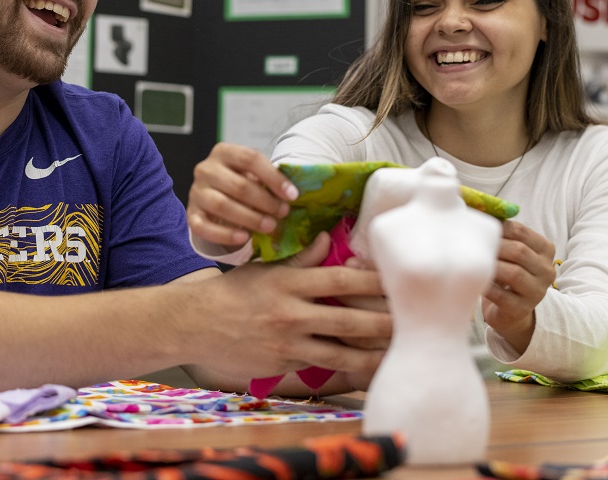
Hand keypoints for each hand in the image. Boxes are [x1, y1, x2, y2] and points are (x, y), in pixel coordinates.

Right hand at [187, 142, 297, 247]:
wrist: (213, 198)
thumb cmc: (240, 183)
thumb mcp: (253, 174)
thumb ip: (268, 179)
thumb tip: (293, 193)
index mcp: (224, 152)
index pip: (250, 158)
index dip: (273, 177)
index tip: (292, 195)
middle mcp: (206, 169)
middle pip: (238, 184)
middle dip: (265, 201)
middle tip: (283, 213)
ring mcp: (196, 192)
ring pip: (221, 205)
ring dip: (249, 218)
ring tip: (270, 226)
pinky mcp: (192, 215)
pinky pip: (205, 227)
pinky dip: (225, 234)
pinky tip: (244, 238)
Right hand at [188, 232, 390, 379]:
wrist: (194, 324)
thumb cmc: (233, 292)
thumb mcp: (267, 268)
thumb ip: (302, 258)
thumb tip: (329, 238)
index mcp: (289, 283)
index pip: (339, 280)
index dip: (371, 280)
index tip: (397, 280)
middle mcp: (291, 313)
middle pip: (348, 318)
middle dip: (383, 321)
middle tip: (413, 320)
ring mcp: (288, 343)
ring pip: (340, 351)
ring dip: (372, 352)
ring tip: (398, 351)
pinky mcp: (283, 364)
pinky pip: (322, 367)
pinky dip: (347, 367)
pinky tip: (367, 368)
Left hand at [481, 219, 556, 354]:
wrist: (512, 311)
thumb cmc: (507, 272)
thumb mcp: (511, 251)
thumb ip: (501, 232)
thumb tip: (475, 206)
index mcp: (545, 249)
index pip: (521, 231)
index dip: (497, 228)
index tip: (479, 229)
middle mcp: (547, 270)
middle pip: (519, 251)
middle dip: (493, 246)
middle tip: (472, 245)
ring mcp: (537, 291)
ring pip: (513, 273)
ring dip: (491, 266)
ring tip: (475, 262)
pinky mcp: (522, 309)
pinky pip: (502, 295)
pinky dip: (487, 286)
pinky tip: (476, 281)